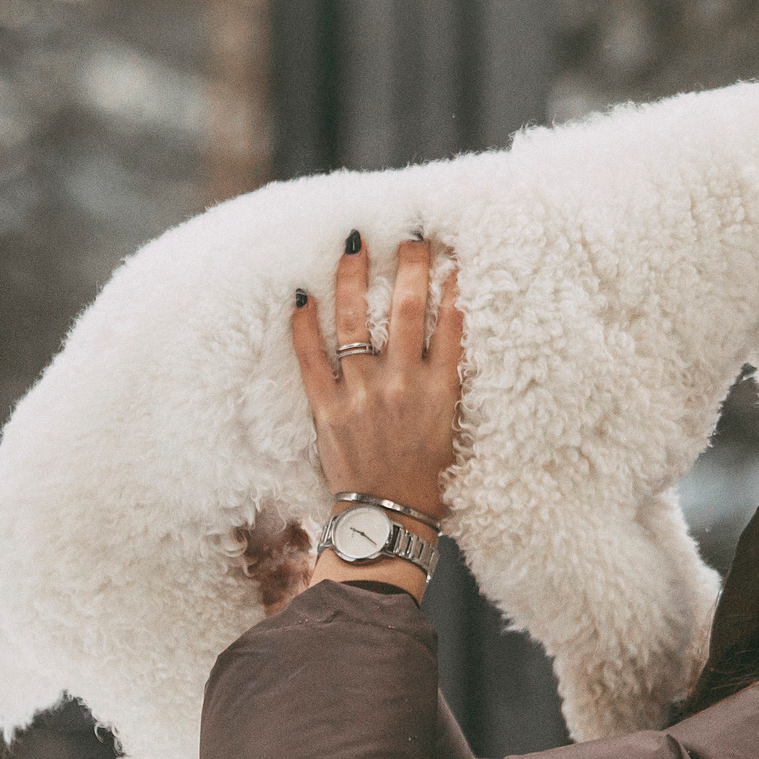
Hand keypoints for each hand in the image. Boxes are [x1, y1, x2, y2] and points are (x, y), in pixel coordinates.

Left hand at [292, 233, 463, 593]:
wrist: (387, 524)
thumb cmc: (430, 483)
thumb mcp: (457, 431)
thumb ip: (453, 385)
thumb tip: (452, 337)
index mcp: (441, 392)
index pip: (453, 322)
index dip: (454, 283)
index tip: (453, 253)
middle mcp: (403, 386)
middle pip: (408, 309)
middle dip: (411, 265)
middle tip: (411, 234)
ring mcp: (362, 395)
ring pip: (355, 322)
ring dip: (354, 278)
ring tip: (354, 244)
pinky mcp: (328, 410)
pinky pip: (311, 358)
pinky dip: (303, 325)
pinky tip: (301, 294)